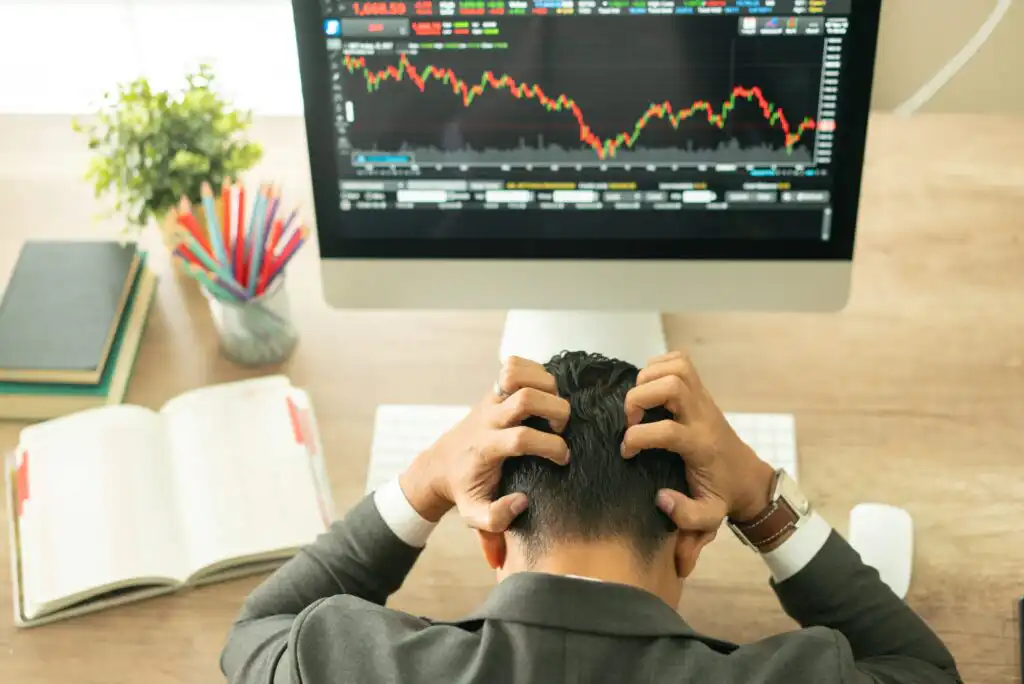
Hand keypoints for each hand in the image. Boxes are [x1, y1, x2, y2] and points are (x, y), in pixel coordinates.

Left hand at [400, 357, 570, 531]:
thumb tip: (522, 502)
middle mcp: (489, 419)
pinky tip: (544, 391)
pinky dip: (534, 370)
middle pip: (526, 398)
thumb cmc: (464, 489)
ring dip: (546, 386)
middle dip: (555, 410)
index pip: (522, 438)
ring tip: (554, 407)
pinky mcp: (494, 391)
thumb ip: (496, 519)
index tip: (563, 459)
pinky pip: (513, 366)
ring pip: (519, 375)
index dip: (550, 446)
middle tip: (562, 428)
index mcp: (487, 448)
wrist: (440, 465)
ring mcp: (490, 401)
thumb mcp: (474, 515)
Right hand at [621, 351, 775, 530]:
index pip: (668, 430)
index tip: (627, 453)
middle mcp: (703, 416)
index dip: (638, 438)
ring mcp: (704, 399)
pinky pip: (680, 361)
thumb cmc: (723, 495)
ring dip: (648, 379)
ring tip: (639, 404)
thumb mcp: (709, 516)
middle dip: (640, 398)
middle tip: (630, 420)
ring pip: (677, 367)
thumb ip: (687, 517)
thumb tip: (661, 498)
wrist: (748, 477)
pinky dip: (659, 365)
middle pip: (673, 385)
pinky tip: (649, 388)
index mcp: (702, 445)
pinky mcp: (701, 391)